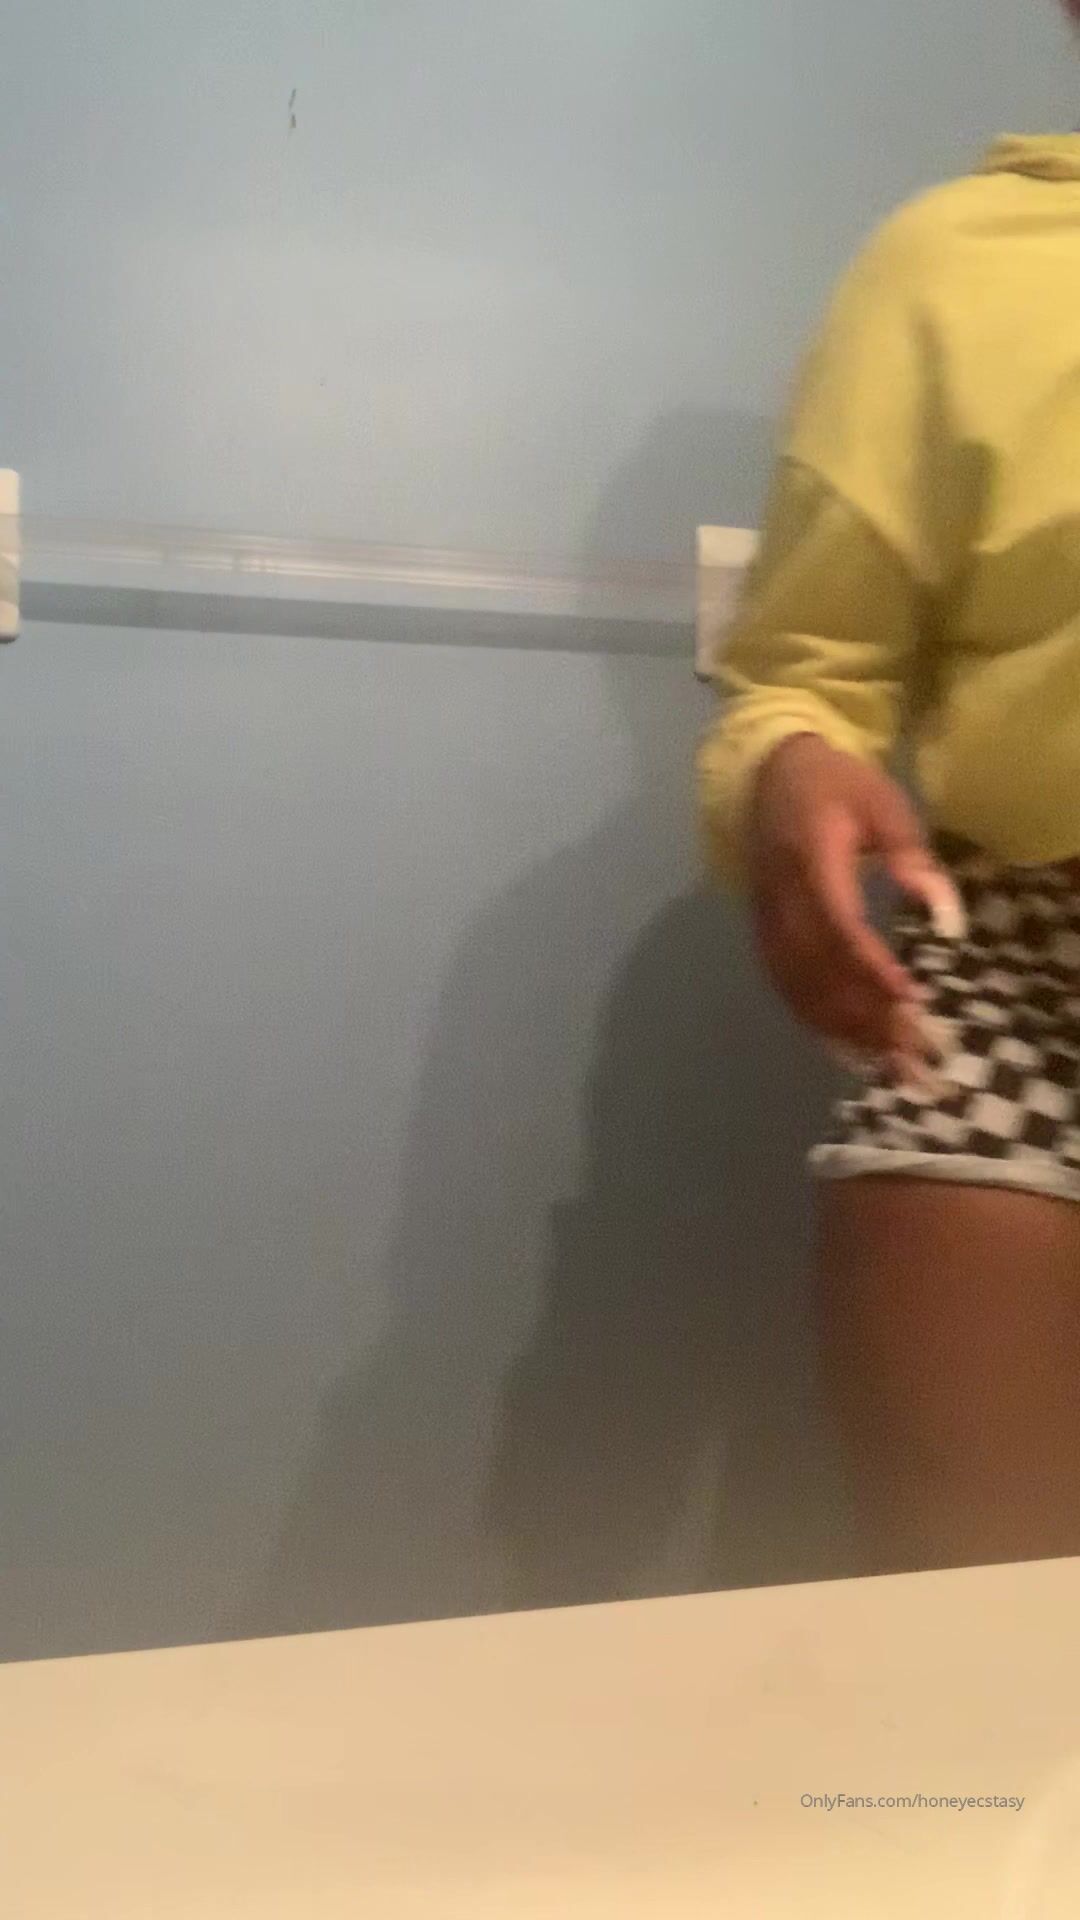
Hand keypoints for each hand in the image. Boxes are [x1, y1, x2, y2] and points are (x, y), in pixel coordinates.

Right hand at [746, 734, 961, 1077]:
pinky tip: (850, 1051)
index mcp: (809, 861)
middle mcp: (780, 901)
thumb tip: (945, 917)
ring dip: (846, 1031)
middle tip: (914, 1054)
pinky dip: (818, 1024)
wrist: (767, 777)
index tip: (910, 1001)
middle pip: (821, 971)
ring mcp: (766, 924)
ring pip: (802, 989)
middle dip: (868, 1016)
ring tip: (890, 1066)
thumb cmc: (836, 787)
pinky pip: (787, 990)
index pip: (838, 926)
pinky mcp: (763, 938)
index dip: (870, 968)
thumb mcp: (883, 803)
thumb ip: (912, 856)